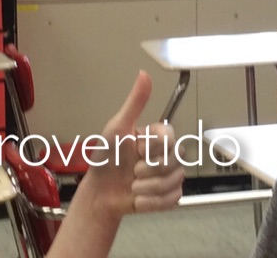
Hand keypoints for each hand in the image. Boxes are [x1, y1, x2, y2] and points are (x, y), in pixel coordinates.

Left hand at [87, 71, 184, 217]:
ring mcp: (169, 175)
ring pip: (175, 180)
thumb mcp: (117, 127)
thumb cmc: (106, 159)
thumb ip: (135, 102)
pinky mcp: (169, 195)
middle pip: (176, 160)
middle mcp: (165, 153)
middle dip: (150, 170)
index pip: (170, 137)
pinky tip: (139, 198)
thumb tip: (144, 74)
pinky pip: (173, 198)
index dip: (153, 148)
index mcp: (156, 136)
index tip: (137, 150)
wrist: (100, 193)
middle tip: (133, 170)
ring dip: (149, 187)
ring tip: (134, 185)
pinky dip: (153, 202)